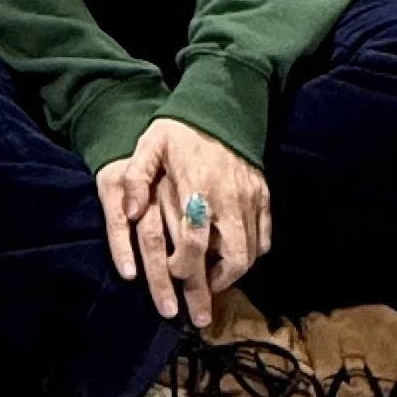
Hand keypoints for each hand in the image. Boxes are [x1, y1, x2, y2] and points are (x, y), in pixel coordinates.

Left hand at [96, 118, 271, 330]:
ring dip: (234, 271)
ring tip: (214, 277)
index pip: (194, 243)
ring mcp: (251, 198)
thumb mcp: (150, 145)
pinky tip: (234, 254)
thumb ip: (138, 178)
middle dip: (217, 282)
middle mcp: (229, 199)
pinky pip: (265, 237)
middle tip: (201, 292)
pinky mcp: (265, 196)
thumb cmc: (180, 129)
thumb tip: (131, 213)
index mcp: (198, 188)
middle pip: (235, 258)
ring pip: (252, 253)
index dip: (183, 267)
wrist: (221, 104)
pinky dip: (253, 253)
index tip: (172, 272)